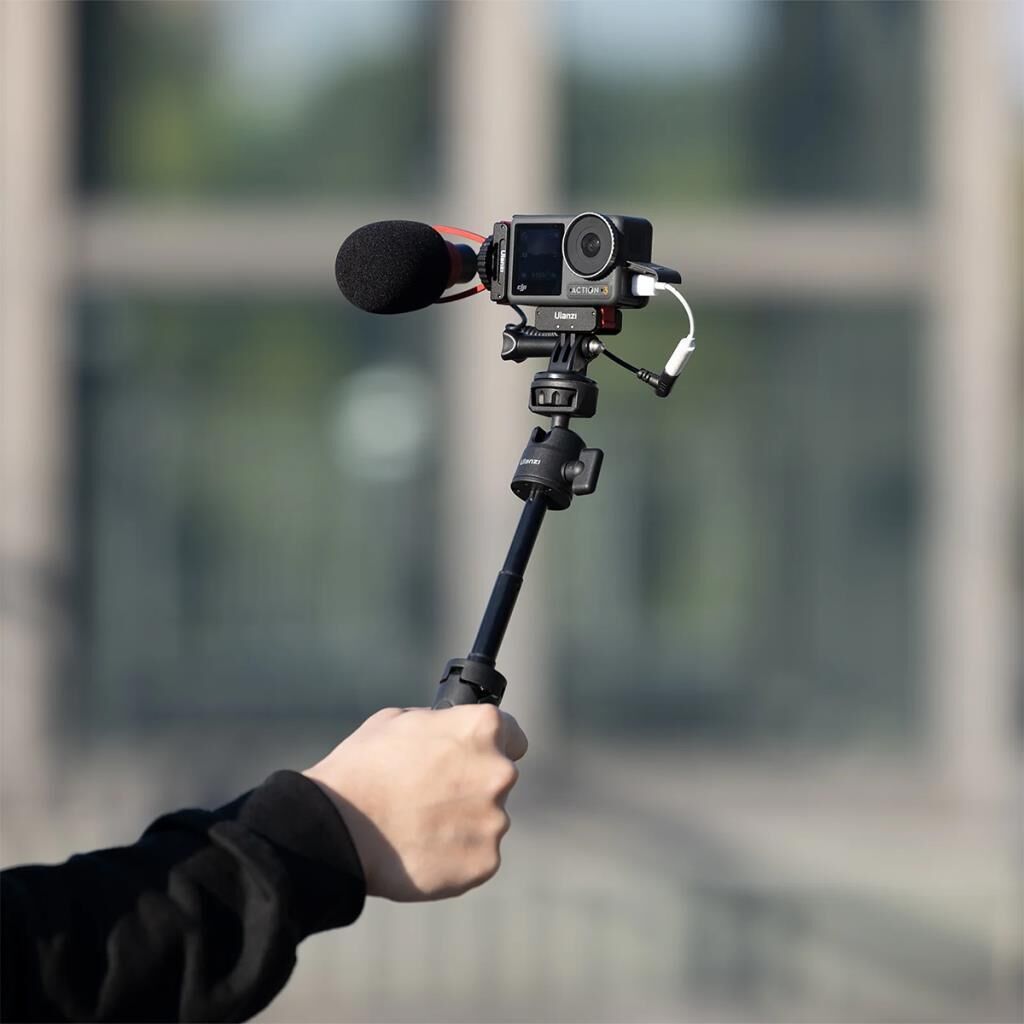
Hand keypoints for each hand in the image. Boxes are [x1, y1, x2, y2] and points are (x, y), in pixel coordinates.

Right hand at [302, 705, 527, 901]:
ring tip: (418, 827)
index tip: (473, 757)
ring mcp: (495, 821)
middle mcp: (499, 772)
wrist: (339, 828)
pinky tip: (421, 851)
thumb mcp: (399, 720)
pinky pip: (477, 857)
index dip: (492, 746)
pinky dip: (454, 856)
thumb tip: (449, 733)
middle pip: (498, 780)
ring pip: (487, 821)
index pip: (513, 736)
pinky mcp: (485, 862)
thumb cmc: (362, 767)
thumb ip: (439, 725)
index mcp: (483, 729)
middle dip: (472, 786)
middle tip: (433, 797)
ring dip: (463, 824)